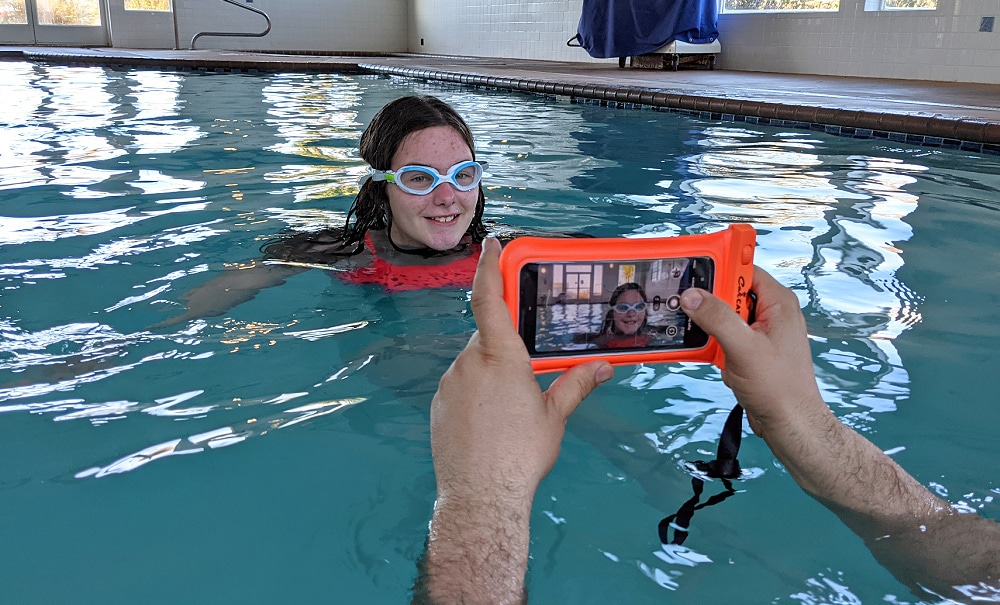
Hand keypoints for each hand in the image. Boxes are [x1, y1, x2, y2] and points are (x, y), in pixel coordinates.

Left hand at [431, 237, 611, 506]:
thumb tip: (604, 366)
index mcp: (501, 357)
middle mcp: (469, 362)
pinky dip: (474, 394)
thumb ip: (577, 384)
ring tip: (509, 413)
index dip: (490, 267)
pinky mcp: (438, 404)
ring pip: (473, 364)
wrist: (480, 496)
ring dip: (490, 375)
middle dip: (506, 350)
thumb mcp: (555, 416)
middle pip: (488, 338)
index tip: (491, 244)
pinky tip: (489, 423)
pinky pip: (458, 386)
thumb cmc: (521, 455)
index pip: (490, 299)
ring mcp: (448, 383)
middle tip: (526, 376)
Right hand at [681, 266, 999, 596]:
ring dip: (706, 321)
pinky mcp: (753, 351)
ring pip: (725, 314)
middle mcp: (772, 312)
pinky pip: (726, 335)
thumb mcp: (744, 348)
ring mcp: (762, 332)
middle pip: (730, 290)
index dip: (719, 265)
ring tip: (686, 324)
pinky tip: (700, 350)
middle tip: (679, 299)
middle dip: (706, 296)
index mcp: (778, 303)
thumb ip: (717, 318)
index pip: (745, 269)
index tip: (690, 267)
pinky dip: (711, 340)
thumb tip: (691, 295)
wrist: (791, 425)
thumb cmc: (778, 388)